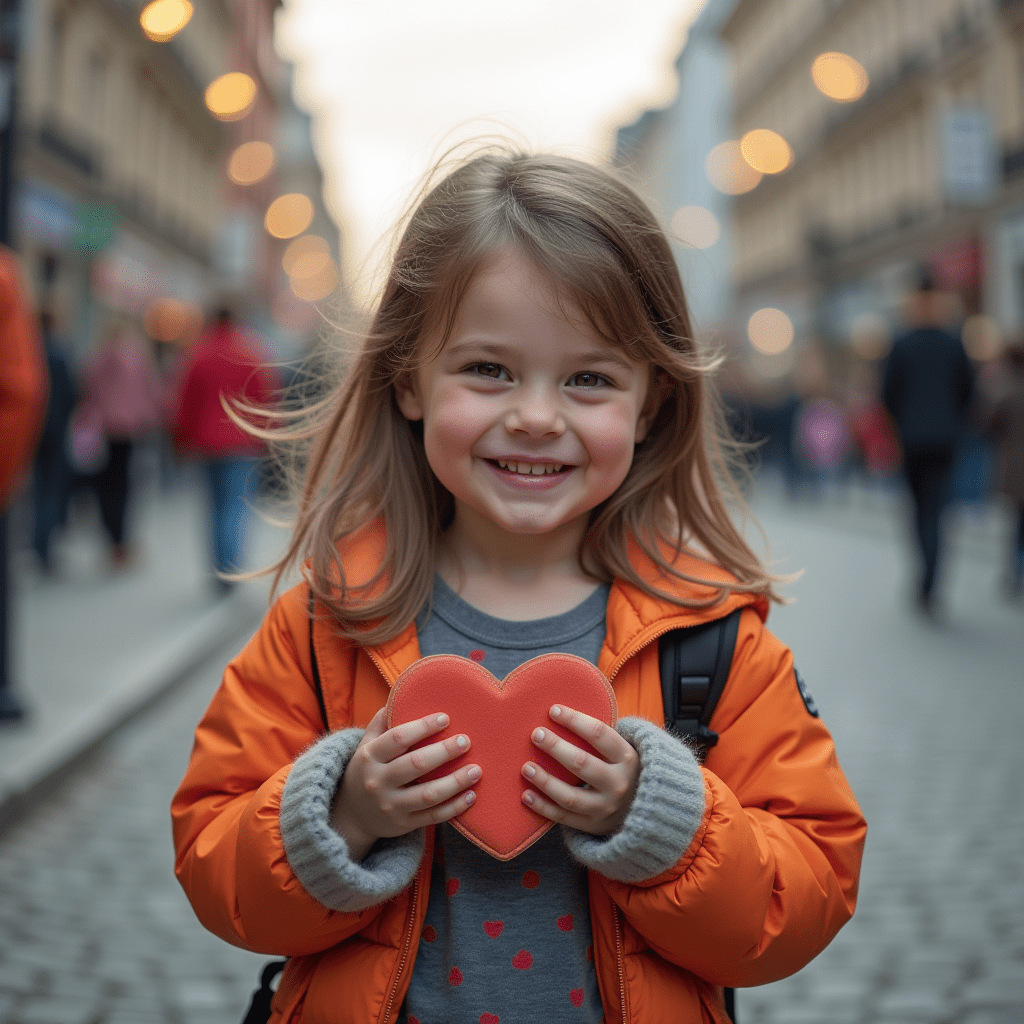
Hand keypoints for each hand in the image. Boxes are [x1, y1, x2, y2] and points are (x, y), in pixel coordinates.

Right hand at [330, 708, 480, 861]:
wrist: (352, 815)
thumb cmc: (367, 769)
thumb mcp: (366, 744)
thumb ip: (382, 721)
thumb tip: (401, 692)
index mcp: (369, 757)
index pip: (398, 739)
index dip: (423, 727)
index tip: (446, 718)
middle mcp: (378, 782)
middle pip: (415, 765)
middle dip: (444, 752)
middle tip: (466, 740)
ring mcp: (391, 806)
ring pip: (427, 795)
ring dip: (455, 782)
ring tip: (476, 770)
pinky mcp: (404, 824)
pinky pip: (433, 817)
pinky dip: (455, 807)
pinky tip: (472, 795)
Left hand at [521, 704, 639, 835]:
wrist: (644, 811)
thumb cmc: (622, 770)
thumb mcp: (622, 751)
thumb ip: (600, 736)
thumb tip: (561, 711)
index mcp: (627, 758)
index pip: (598, 734)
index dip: (574, 720)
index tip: (553, 710)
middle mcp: (618, 784)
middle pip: (582, 763)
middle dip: (556, 747)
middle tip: (536, 734)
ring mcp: (605, 808)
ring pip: (569, 796)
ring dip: (545, 781)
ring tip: (526, 767)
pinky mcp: (593, 826)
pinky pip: (563, 817)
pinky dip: (543, 807)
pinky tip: (526, 795)